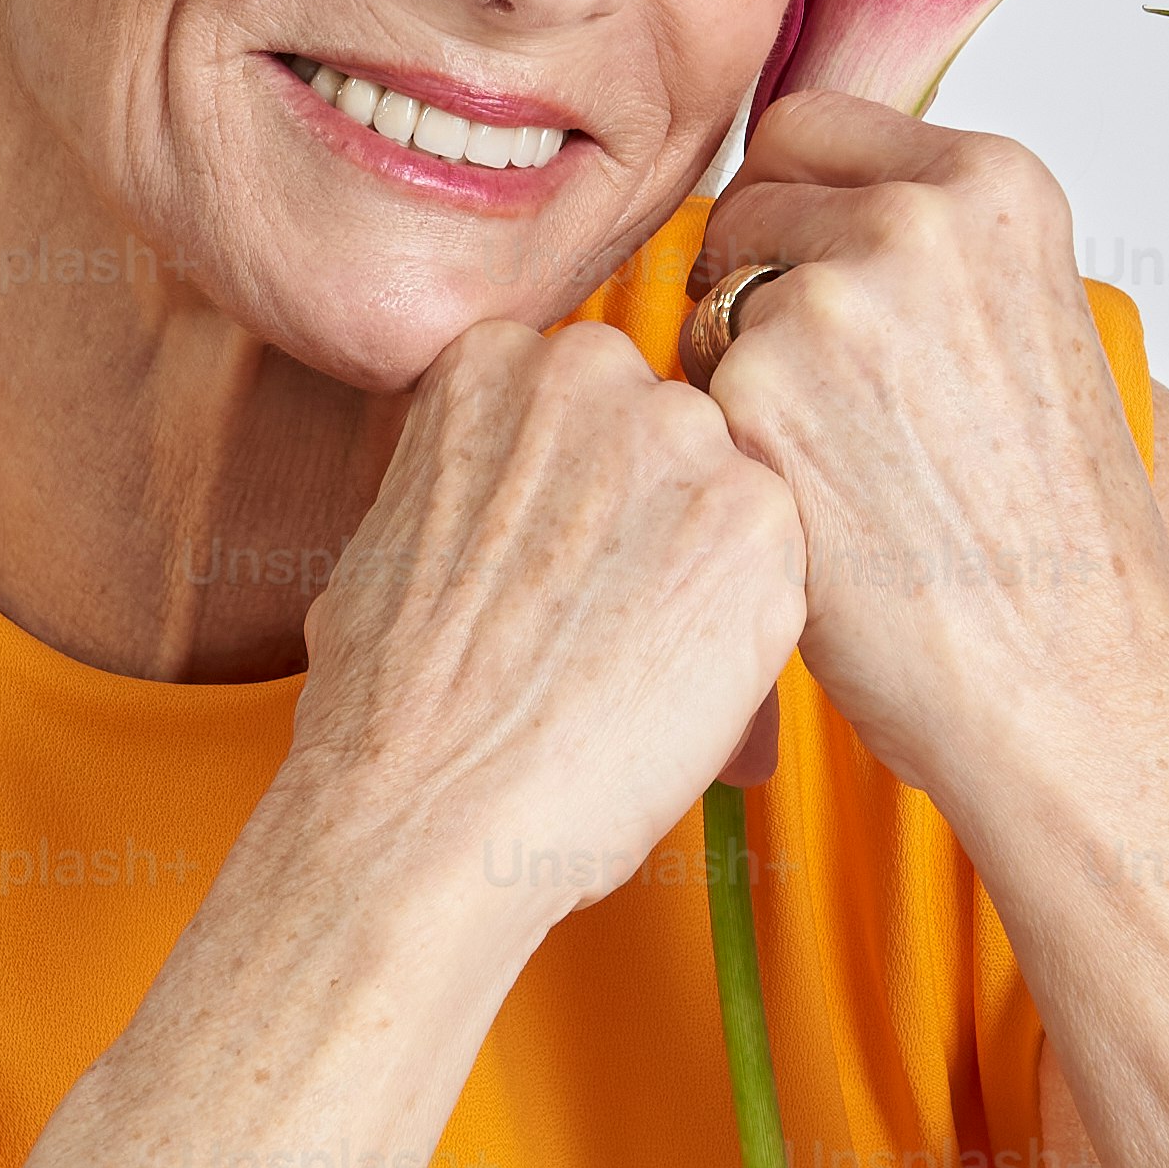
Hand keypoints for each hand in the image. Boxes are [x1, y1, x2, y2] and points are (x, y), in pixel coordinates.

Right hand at [281, 319, 803, 930]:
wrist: (425, 809)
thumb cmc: (393, 701)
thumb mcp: (401, 526)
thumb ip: (491, 474)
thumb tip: (544, 495)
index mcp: (497, 358)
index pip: (588, 395)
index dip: (583, 488)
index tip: (561, 550)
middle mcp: (596, 372)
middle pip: (665, 429)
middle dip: (651, 515)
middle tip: (604, 612)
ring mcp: (685, 443)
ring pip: (727, 496)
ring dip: (701, 571)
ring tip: (631, 657)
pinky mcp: (760, 529)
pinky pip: (775, 571)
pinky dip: (742, 633)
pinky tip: (669, 684)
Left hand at [692, 93, 1168, 809]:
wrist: (1066, 678)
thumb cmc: (1055, 538)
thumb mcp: (1032, 326)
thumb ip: (932, 247)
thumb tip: (813, 208)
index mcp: (995, 184)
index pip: (810, 127)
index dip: (791, 207)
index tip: (811, 280)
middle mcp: (914, 217)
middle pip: (746, 201)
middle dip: (754, 283)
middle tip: (822, 400)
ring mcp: (829, 299)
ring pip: (708, 298)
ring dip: (735, 369)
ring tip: (835, 469)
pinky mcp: (753, 393)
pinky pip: (686, 392)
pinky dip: (722, 450)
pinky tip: (806, 514)